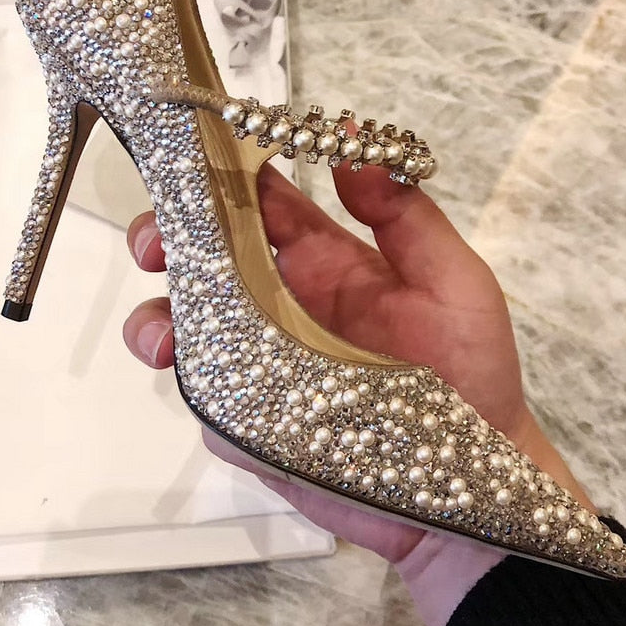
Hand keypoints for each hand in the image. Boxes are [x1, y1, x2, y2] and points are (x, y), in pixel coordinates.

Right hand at [123, 160, 592, 564]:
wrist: (470, 480)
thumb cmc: (472, 373)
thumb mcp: (455, 282)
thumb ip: (408, 217)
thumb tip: (356, 145)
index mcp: (326, 259)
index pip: (261, 202)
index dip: (221, 174)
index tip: (190, 157)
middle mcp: (283, 302)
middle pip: (206, 257)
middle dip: (167, 241)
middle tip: (153, 245)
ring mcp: (264, 361)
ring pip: (189, 325)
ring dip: (157, 317)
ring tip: (160, 335)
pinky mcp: (254, 420)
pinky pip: (205, 394)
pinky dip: (185, 381)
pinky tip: (189, 378)